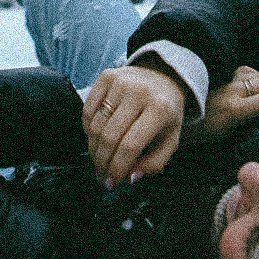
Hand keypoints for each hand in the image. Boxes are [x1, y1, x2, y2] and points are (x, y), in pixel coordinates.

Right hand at [81, 63, 186, 187]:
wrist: (163, 77)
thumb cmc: (166, 114)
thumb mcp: (171, 140)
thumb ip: (154, 163)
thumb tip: (130, 176)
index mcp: (160, 109)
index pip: (130, 145)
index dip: (117, 168)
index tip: (112, 183)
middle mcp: (139, 92)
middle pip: (109, 136)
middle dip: (102, 162)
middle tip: (101, 176)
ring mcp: (120, 82)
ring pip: (96, 125)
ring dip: (93, 149)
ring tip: (98, 160)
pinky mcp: (106, 76)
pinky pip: (88, 110)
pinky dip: (87, 130)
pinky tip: (95, 139)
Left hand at [186, 64, 258, 143]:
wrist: (176, 114)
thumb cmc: (201, 132)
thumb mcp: (227, 135)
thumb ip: (248, 123)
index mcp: (236, 109)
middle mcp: (233, 91)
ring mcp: (227, 80)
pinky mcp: (220, 74)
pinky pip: (245, 70)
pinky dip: (255, 76)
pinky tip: (253, 84)